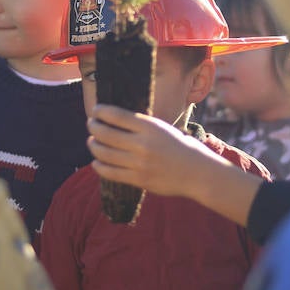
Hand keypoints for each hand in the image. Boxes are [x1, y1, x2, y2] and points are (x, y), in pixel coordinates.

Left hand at [88, 104, 264, 226]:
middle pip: (106, 133)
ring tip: (92, 142)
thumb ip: (143, 126)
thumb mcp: (164, 129)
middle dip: (94, 127)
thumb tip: (117, 120)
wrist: (198, 173)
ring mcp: (139, 163)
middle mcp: (142, 144)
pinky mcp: (138, 179)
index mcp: (150, 127)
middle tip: (91, 125)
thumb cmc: (183, 148)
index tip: (96, 110)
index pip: (117, 115)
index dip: (101, 112)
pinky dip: (99, 165)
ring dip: (94, 145)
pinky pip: (110, 172)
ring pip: (104, 153)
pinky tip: (97, 161)